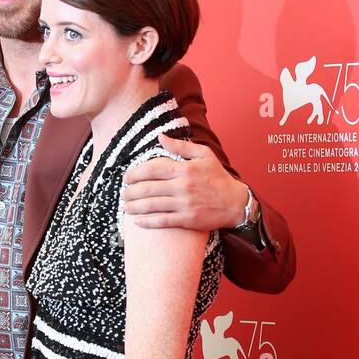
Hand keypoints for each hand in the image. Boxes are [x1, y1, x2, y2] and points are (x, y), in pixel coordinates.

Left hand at [121, 133, 247, 230]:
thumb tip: (160, 137)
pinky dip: (148, 222)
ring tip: (126, 207)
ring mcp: (184, 204)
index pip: (152, 169)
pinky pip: (163, 221)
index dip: (135, 173)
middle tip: (123, 193)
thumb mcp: (204, 155)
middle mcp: (183, 186)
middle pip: (149, 188)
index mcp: (184, 169)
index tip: (126, 177)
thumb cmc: (218, 177)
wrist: (235, 203)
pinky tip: (137, 221)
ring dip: (135, 207)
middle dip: (131, 191)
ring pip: (153, 205)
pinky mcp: (187, 220)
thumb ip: (181, 146)